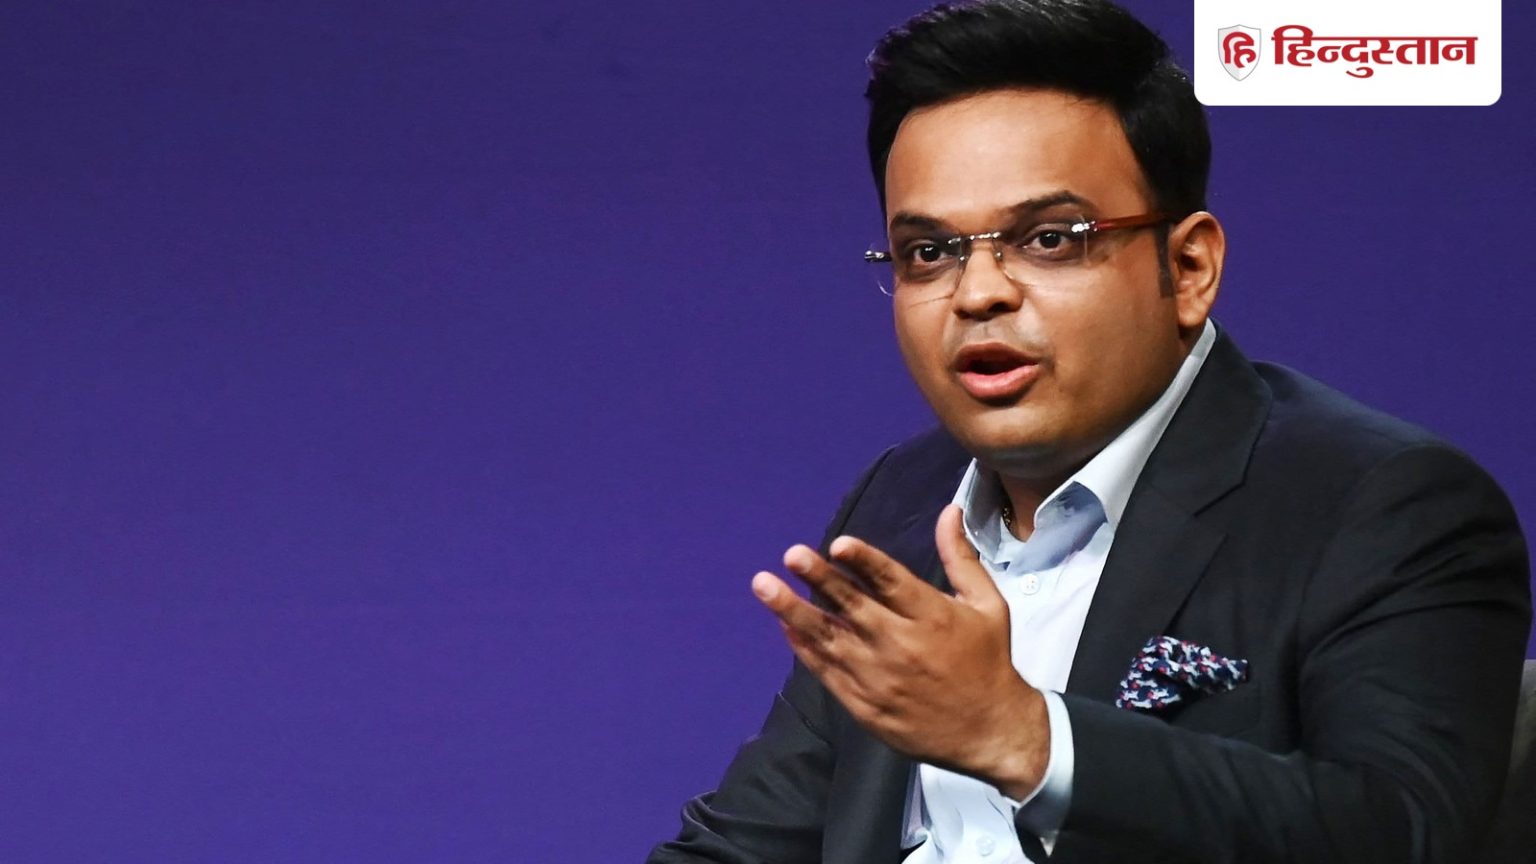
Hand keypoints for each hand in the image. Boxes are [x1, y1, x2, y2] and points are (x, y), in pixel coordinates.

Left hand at [751, 504, 1049, 798]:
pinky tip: (785, 624)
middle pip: (854, 608)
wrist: (991, 733)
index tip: (838, 544)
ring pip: (829, 639)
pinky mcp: (865, 706)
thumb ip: (960, 558)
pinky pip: (827, 672)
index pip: (893, 584)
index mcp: (933, 618)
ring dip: (794, 611)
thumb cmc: (988, 660)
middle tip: (791, 554)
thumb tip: (949, 510)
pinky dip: (804, 648)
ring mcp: (879, 679)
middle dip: (821, 579)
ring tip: (763, 584)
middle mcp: (902, 646)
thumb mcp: (987, 605)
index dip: (865, 562)